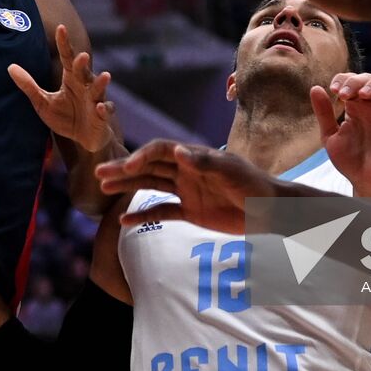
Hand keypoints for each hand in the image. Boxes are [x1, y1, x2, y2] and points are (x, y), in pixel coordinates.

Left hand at [9, 24, 114, 152]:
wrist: (82, 140)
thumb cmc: (64, 118)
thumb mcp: (42, 102)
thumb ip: (29, 85)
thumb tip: (10, 66)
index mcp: (71, 79)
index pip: (67, 57)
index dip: (64, 43)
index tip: (61, 28)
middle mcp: (85, 86)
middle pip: (84, 71)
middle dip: (83, 64)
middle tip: (82, 56)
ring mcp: (95, 100)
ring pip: (99, 89)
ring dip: (101, 83)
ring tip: (105, 76)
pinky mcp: (102, 117)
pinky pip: (105, 111)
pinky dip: (104, 109)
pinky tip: (100, 108)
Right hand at [96, 140, 290, 233]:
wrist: (270, 211)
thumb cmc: (254, 185)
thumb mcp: (231, 172)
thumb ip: (204, 162)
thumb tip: (177, 150)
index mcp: (194, 156)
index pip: (161, 150)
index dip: (142, 156)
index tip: (127, 167)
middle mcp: (186, 170)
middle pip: (149, 166)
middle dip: (125, 169)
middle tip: (100, 174)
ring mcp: (186, 190)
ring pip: (150, 185)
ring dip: (128, 186)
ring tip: (104, 190)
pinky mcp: (190, 211)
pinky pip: (162, 211)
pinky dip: (143, 214)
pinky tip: (124, 220)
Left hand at [312, 73, 370, 196]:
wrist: (363, 180)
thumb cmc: (349, 159)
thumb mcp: (330, 134)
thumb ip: (324, 113)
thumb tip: (315, 87)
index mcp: (355, 106)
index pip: (352, 80)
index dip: (343, 78)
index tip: (333, 89)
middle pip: (369, 79)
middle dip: (355, 81)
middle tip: (343, 94)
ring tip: (361, 95)